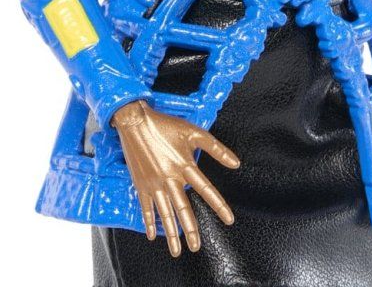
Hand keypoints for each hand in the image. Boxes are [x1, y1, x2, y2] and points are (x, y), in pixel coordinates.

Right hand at [111, 100, 239, 256]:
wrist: (135, 121)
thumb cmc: (165, 125)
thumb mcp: (194, 132)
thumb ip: (216, 148)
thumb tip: (236, 163)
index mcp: (184, 165)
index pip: (206, 189)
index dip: (218, 205)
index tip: (229, 220)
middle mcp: (170, 177)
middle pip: (183, 208)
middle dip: (191, 229)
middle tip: (196, 246)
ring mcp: (154, 183)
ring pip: (165, 212)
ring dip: (171, 233)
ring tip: (177, 250)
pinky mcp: (141, 184)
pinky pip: (146, 207)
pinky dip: (150, 222)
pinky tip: (153, 235)